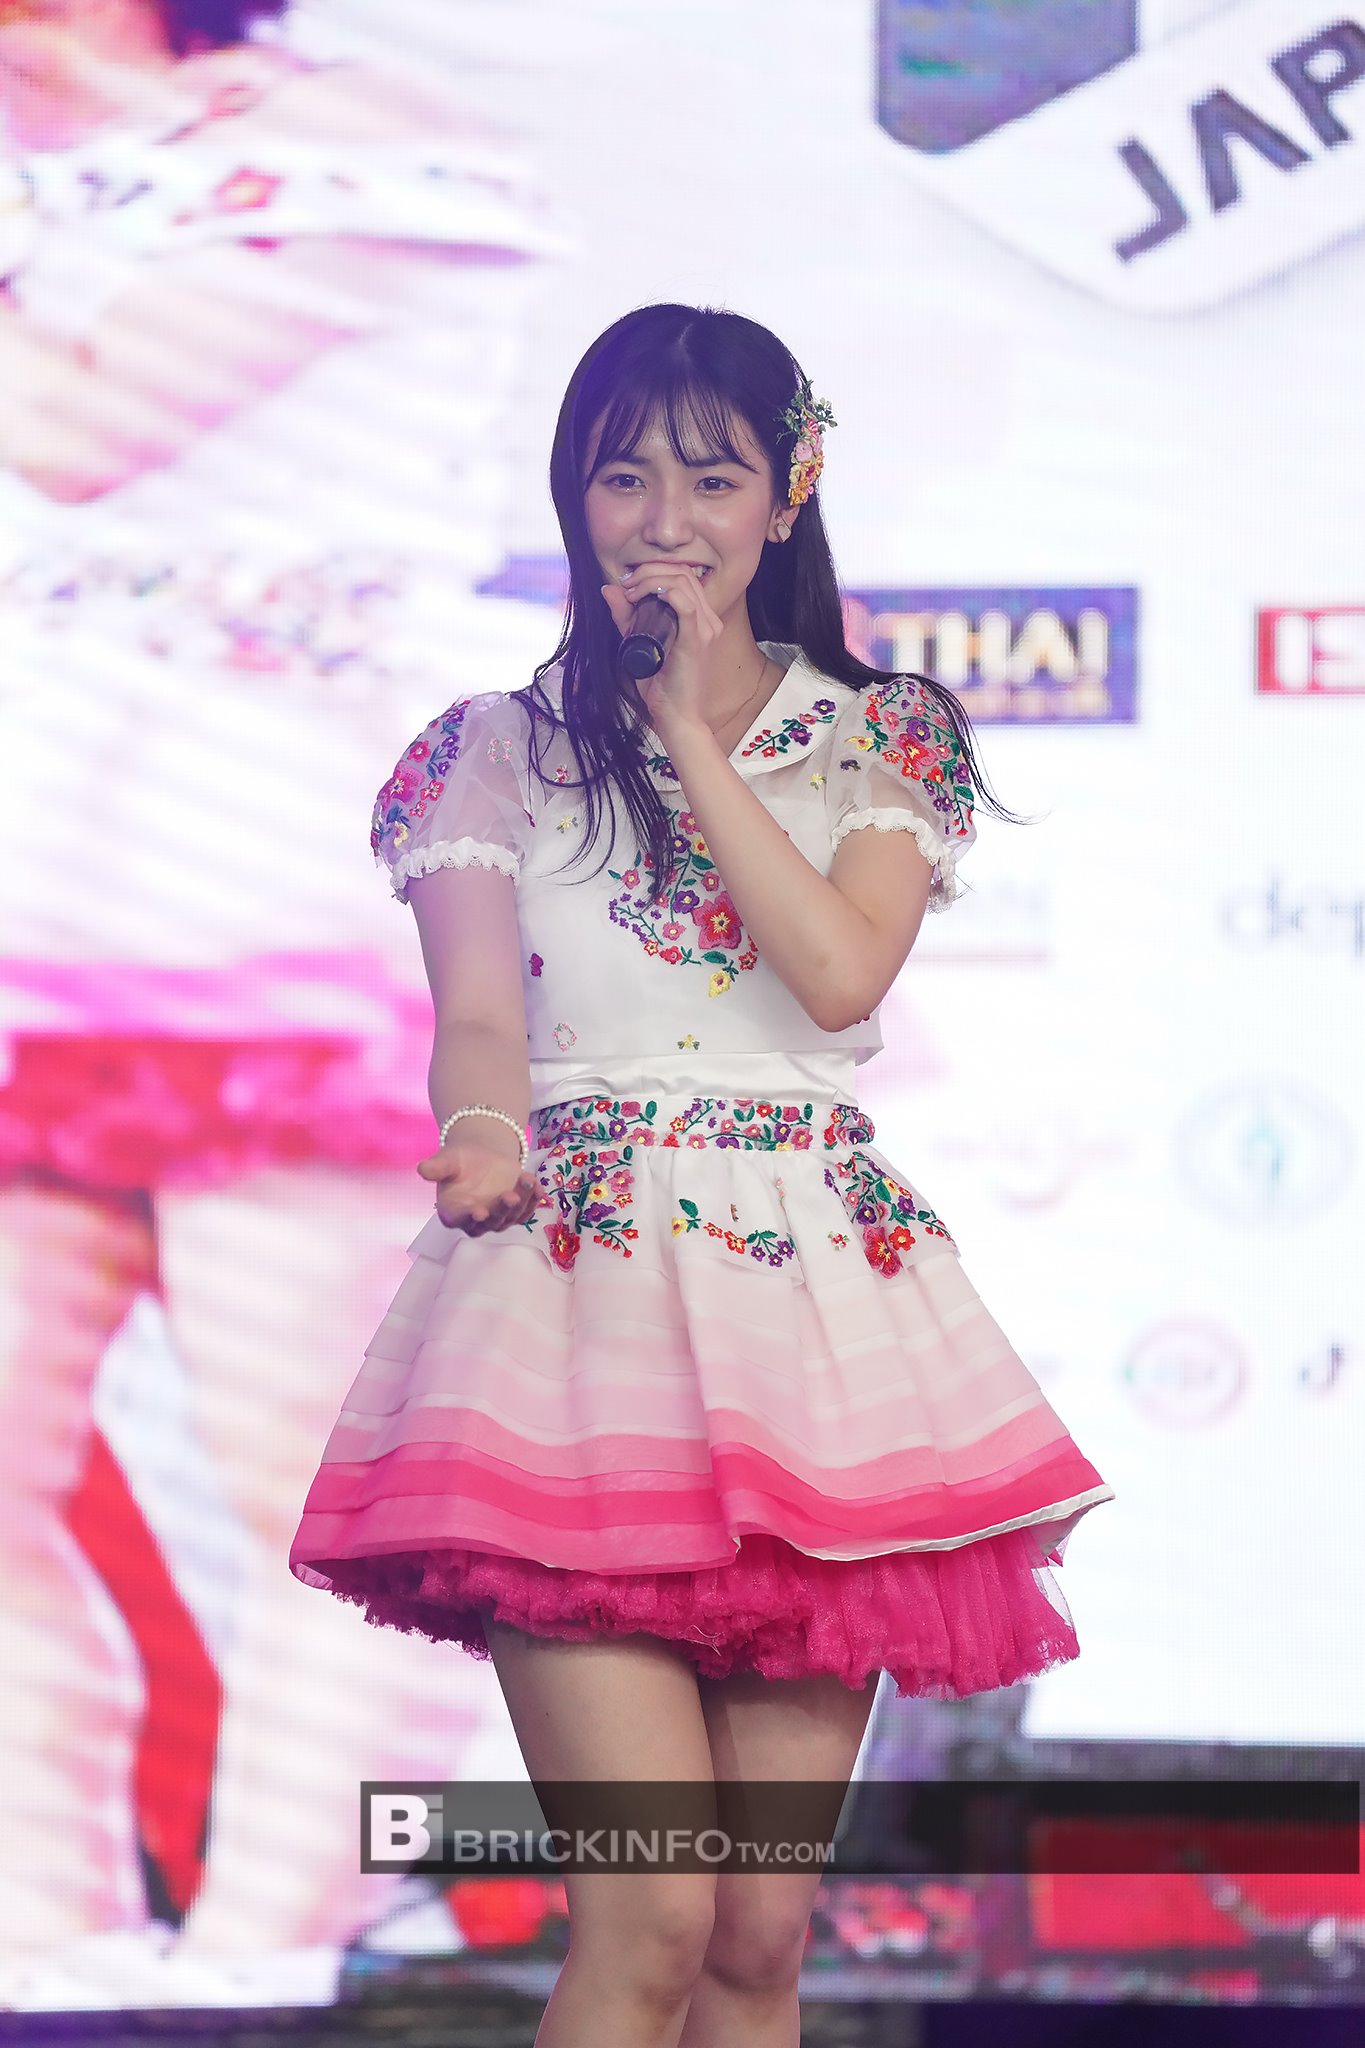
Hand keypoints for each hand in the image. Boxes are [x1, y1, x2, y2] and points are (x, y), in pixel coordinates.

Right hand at [416, 1135, 539, 1234]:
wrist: (481, 1156)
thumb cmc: (459, 1160)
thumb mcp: (448, 1159)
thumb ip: (437, 1167)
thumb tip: (422, 1168)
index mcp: (453, 1212)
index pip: (459, 1220)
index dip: (469, 1218)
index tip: (479, 1211)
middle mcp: (475, 1220)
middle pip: (489, 1222)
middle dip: (501, 1210)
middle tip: (510, 1196)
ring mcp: (497, 1218)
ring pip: (511, 1217)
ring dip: (522, 1201)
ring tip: (528, 1179)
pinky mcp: (514, 1212)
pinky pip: (526, 1211)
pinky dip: (534, 1201)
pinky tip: (539, 1188)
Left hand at [600, 560, 724, 735]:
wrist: (677, 717)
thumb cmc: (663, 687)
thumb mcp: (639, 642)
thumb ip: (626, 617)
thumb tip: (608, 589)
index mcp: (701, 619)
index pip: (683, 576)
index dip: (654, 570)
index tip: (629, 584)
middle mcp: (709, 620)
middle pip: (683, 572)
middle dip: (649, 570)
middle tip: (626, 585)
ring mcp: (706, 629)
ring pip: (683, 581)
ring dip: (651, 579)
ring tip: (630, 592)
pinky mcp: (697, 640)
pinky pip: (685, 604)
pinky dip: (663, 591)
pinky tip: (645, 596)